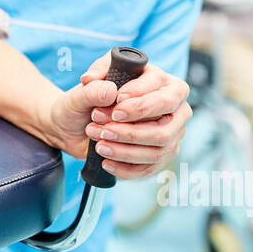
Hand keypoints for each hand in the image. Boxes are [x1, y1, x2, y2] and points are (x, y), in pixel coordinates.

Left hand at [79, 54, 189, 180]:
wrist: (78, 122)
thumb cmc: (90, 98)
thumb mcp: (86, 87)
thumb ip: (94, 85)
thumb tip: (110, 91)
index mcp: (163, 83)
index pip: (163, 98)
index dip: (140, 107)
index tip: (116, 110)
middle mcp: (174, 109)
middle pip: (164, 129)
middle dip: (131, 132)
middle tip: (104, 130)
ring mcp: (171, 134)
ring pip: (157, 151)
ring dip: (125, 150)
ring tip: (99, 145)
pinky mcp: (161, 155)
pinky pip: (149, 168)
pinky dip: (126, 168)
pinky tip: (106, 162)